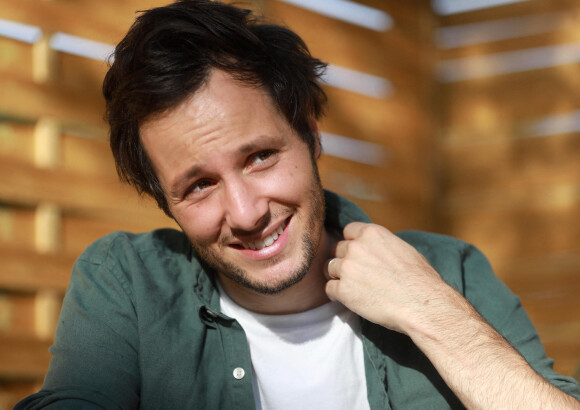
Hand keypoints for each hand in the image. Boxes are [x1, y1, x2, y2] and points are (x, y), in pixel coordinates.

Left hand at [324, 222, 452, 334]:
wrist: (422, 305)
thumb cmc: (420, 279)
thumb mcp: (403, 249)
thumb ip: (381, 246)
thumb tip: (375, 250)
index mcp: (372, 234)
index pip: (348, 230)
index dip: (351, 242)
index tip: (356, 253)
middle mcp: (356, 247)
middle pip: (338, 250)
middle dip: (345, 260)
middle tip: (356, 274)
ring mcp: (347, 268)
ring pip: (330, 268)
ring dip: (339, 277)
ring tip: (352, 287)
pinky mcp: (343, 290)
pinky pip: (329, 289)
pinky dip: (336, 295)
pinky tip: (348, 299)